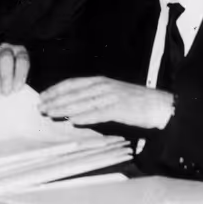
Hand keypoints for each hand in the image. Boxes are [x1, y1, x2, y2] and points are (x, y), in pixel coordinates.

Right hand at [0, 43, 30, 99]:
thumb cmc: (11, 78)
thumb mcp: (18, 78)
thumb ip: (18, 83)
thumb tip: (15, 93)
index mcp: (19, 51)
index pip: (22, 58)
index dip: (20, 74)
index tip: (17, 88)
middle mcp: (5, 49)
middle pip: (6, 58)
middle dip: (6, 78)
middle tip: (6, 93)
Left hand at [39, 77, 174, 128]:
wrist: (161, 105)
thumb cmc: (136, 102)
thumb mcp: (112, 94)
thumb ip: (94, 98)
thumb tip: (73, 107)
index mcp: (101, 81)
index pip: (73, 83)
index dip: (56, 90)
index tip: (43, 97)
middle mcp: (104, 86)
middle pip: (74, 93)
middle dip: (55, 100)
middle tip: (40, 108)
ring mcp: (112, 97)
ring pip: (83, 102)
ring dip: (65, 108)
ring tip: (51, 114)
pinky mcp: (121, 109)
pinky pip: (99, 113)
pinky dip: (85, 117)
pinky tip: (74, 121)